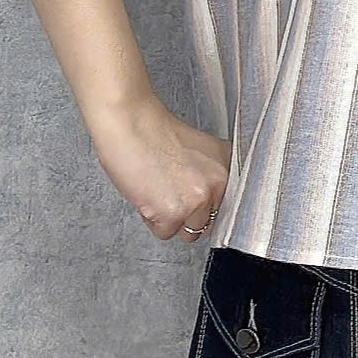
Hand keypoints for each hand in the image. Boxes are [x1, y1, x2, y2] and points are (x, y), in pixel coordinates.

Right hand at [87, 96, 231, 242]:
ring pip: (187, 232)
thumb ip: (209, 177)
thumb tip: (208, 206)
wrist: (129, 124)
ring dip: (170, 218)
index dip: (204, 205)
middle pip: (207, 223)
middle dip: (187, 214)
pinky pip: (164, 233)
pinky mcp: (172, 213)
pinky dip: (152, 219)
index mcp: (227, 166)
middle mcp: (218, 184)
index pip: (225, 206)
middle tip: (169, 189)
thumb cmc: (154, 132)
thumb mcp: (198, 151)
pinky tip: (147, 195)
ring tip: (157, 190)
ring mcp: (197, 200)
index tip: (190, 198)